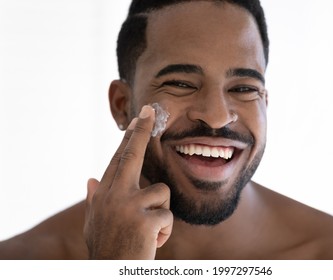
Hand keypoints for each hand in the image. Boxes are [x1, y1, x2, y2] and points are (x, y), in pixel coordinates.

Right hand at [84, 105, 172, 258]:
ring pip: (162, 192)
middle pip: (132, 154)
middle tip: (151, 110)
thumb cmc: (106, 247)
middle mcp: (113, 194)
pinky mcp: (144, 220)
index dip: (129, 138)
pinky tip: (151, 242)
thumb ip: (94, 199)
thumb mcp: (95, 222)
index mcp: (105, 193)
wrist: (110, 272)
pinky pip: (167, 217)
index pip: (119, 159)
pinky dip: (164, 232)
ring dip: (160, 214)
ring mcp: (128, 206)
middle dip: (142, 130)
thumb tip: (90, 179)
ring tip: (147, 231)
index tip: (136, 120)